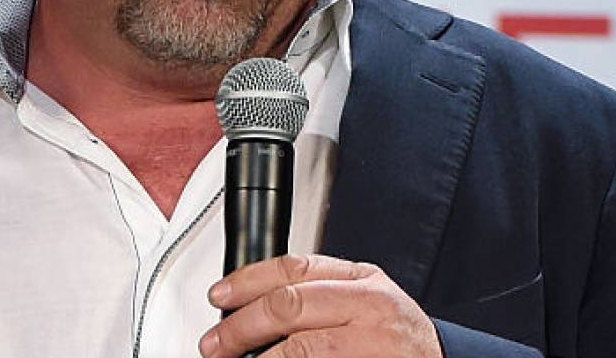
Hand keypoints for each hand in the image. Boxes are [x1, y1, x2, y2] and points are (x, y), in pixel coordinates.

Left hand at [199, 253, 441, 357]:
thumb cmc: (399, 341)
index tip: (220, 296)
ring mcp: (372, 345)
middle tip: (216, 344)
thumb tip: (252, 306)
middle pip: (288, 306)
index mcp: (364, 280)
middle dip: (241, 326)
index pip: (294, 268)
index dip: (248, 280)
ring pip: (299, 348)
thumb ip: (320, 294)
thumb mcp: (366, 301)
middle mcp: (369, 308)